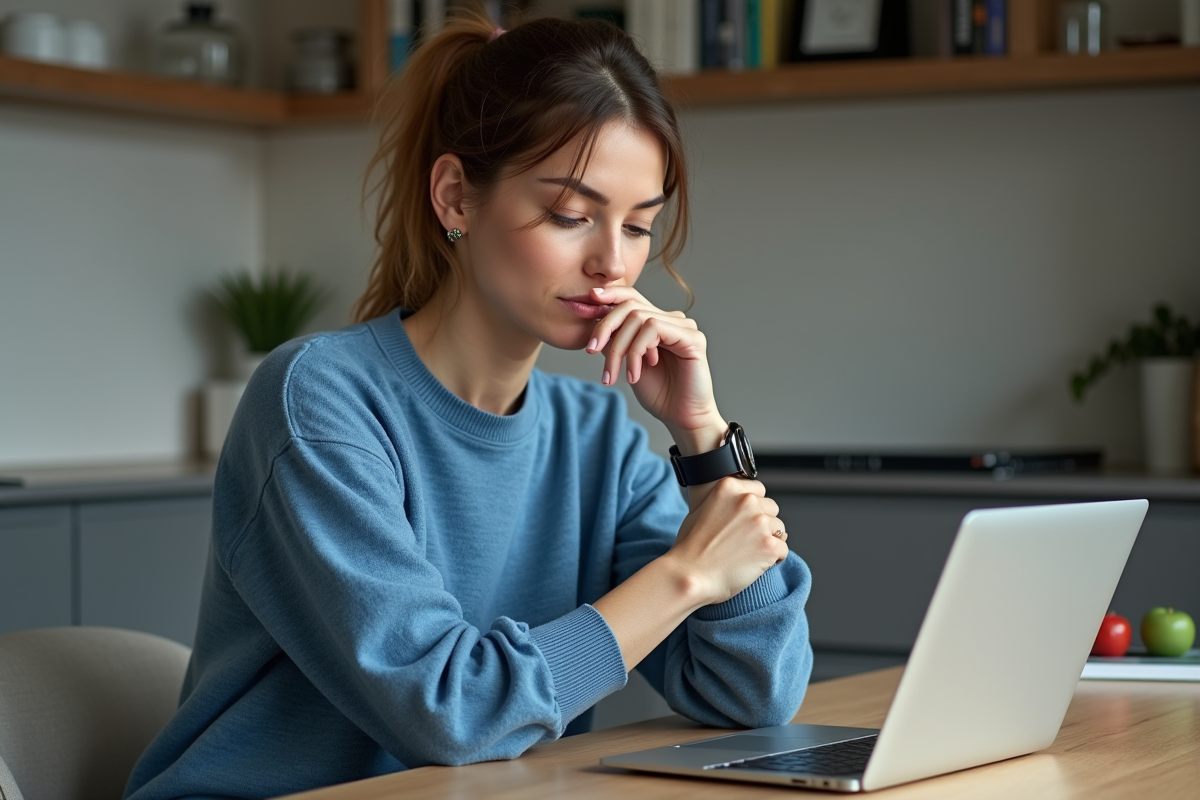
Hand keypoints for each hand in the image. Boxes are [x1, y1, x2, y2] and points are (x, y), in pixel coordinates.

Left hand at [584, 286, 721, 441]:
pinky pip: (654, 329)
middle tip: (590, 351)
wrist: (680, 418)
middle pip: (631, 305)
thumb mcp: (626, 363)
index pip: (632, 297)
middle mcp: (672, 320)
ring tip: (614, 375)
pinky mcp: (692, 337)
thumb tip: (593, 320)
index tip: (588, 299)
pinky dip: (637, 351)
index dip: (610, 294)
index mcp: (657, 322)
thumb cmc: (658, 393)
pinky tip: (634, 374)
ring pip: (639, 318)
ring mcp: (684, 326)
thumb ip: (615, 340)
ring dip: (619, 348)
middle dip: (605, 327)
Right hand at [661, 478, 789, 604]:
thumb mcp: (700, 510)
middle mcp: (746, 501)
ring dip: (769, 540)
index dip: (754, 507)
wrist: (690, 575)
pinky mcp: (769, 545)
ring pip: (779, 529)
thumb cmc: (690, 548)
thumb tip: (738, 506)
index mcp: (728, 488)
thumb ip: (723, 502)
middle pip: (771, 508)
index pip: (759, 490)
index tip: (747, 520)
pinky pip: (783, 549)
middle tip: (747, 540)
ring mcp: (759, 523)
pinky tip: (758, 564)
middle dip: (763, 523)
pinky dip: (774, 558)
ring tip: (750, 554)